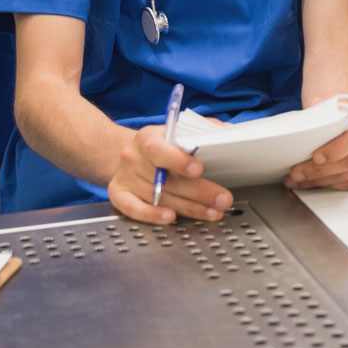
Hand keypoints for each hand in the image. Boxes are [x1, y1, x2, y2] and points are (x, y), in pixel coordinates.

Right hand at [107, 126, 231, 224]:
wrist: (126, 152)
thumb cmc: (159, 143)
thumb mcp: (176, 130)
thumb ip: (201, 129)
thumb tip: (228, 132)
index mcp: (147, 138)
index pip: (159, 149)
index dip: (178, 160)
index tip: (198, 169)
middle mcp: (133, 158)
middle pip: (166, 180)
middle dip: (199, 191)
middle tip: (222, 199)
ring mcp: (125, 178)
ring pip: (159, 197)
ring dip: (189, 208)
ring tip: (213, 212)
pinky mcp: (119, 195)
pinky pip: (133, 209)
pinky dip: (152, 216)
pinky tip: (171, 218)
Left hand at [285, 101, 347, 190]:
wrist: (341, 118)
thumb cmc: (332, 115)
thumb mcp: (322, 108)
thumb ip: (317, 113)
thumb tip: (308, 121)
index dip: (336, 149)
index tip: (316, 157)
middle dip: (320, 171)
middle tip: (298, 173)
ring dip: (322, 180)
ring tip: (302, 179)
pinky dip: (334, 185)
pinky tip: (318, 182)